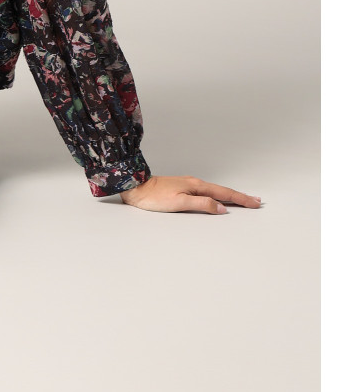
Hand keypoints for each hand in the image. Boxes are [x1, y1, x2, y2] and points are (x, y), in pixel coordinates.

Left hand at [119, 175, 262, 213]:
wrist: (135, 188)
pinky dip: (218, 195)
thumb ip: (202, 205)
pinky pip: (207, 192)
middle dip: (240, 197)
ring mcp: (189, 185)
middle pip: (223, 191)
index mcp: (196, 186)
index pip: (224, 194)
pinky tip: (218, 198)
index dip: (241, 199)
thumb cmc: (154, 197)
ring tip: (242, 200)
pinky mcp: (182, 188)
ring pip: (215, 191)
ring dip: (230, 196)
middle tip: (256, 201)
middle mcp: (195, 183)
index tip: (255, 203)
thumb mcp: (179, 203)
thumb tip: (221, 208)